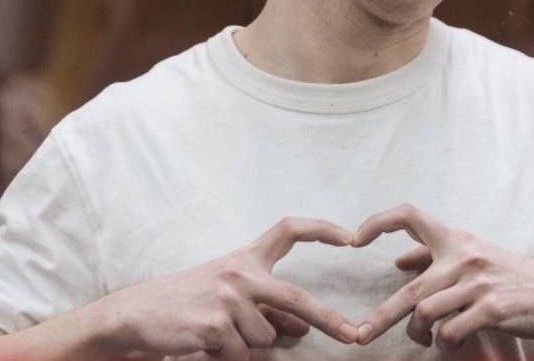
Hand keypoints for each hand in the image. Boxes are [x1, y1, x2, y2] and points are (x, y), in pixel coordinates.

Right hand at [90, 217, 358, 359]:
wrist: (137, 313)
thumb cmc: (189, 300)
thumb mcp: (230, 294)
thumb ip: (266, 306)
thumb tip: (302, 329)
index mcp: (246, 257)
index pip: (289, 230)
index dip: (321, 228)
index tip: (348, 235)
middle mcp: (241, 272)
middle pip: (295, 297)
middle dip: (328, 319)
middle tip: (353, 334)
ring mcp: (228, 297)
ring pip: (264, 338)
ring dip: (248, 345)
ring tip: (218, 333)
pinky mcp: (215, 325)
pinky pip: (242, 354)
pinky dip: (230, 356)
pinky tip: (207, 342)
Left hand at [353, 204, 533, 349]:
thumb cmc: (505, 273)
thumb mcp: (471, 255)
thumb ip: (433, 255)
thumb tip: (398, 261)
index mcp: (454, 238)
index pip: (409, 214)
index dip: (378, 221)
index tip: (355, 238)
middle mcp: (463, 256)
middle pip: (410, 289)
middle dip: (381, 317)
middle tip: (358, 335)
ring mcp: (477, 283)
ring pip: (427, 314)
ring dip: (420, 335)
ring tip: (426, 340)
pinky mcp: (493, 310)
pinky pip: (451, 333)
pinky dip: (445, 344)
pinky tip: (452, 342)